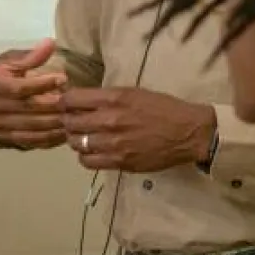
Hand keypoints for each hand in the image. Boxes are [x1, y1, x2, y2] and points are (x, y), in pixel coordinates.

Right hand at [0, 38, 67, 148]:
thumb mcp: (9, 60)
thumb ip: (30, 56)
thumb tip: (50, 43)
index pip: (19, 88)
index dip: (42, 84)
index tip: (63, 78)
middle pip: (28, 109)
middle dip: (54, 105)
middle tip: (75, 101)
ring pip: (31, 128)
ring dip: (55, 124)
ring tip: (75, 116)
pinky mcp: (6, 138)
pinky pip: (31, 141)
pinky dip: (50, 138)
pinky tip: (66, 132)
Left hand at [61, 87, 216, 171]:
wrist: (189, 132)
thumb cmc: (165, 108)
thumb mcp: (136, 93)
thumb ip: (109, 97)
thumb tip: (84, 101)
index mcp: (114, 98)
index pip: (71, 100)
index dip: (65, 103)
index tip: (67, 106)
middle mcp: (109, 120)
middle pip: (70, 122)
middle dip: (69, 122)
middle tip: (75, 123)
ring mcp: (113, 143)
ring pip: (76, 143)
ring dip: (77, 140)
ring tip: (86, 137)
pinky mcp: (119, 161)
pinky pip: (88, 161)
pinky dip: (86, 156)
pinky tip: (94, 152)